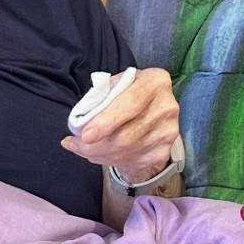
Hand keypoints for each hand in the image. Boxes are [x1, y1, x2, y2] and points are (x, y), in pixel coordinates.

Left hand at [62, 67, 179, 186]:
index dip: (106, 121)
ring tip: (84, 148)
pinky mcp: (163, 151)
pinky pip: (132, 162)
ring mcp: (167, 131)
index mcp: (155, 82)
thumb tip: (81, 118)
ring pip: (127, 152)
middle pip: (127, 135)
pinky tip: (99, 154)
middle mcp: (166, 106)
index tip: (86, 135)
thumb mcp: (118, 85)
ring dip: (99, 154)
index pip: (130, 104)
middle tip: (76, 144)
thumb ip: (103, 96)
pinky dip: (109, 160)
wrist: (150, 111)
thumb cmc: (128, 94)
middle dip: (96, 145)